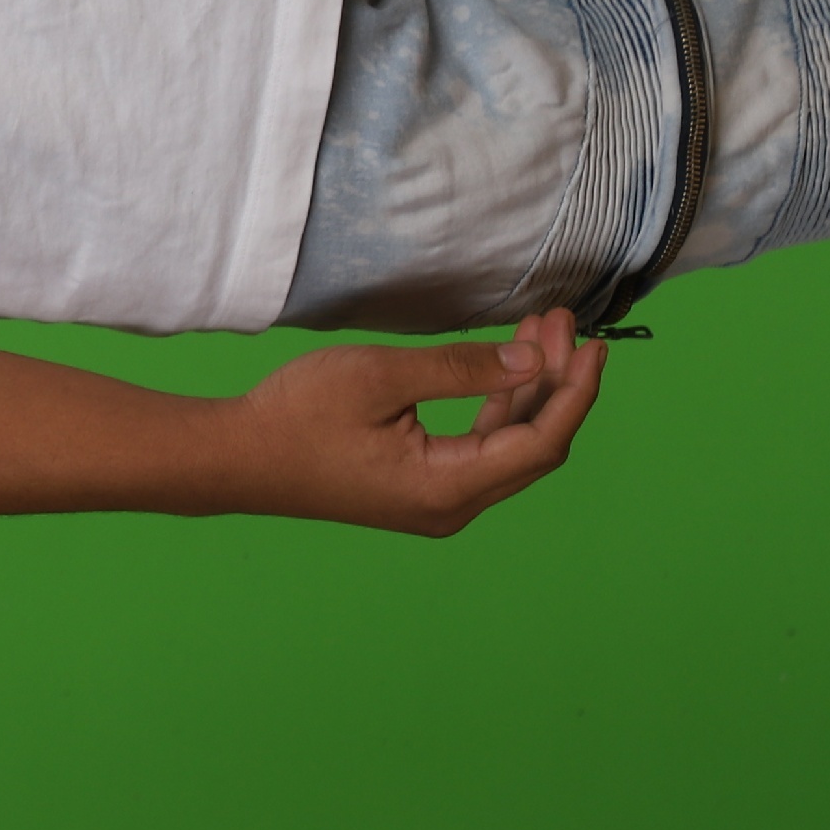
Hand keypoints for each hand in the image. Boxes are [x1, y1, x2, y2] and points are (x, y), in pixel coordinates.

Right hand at [223, 312, 604, 533]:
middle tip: (561, 323)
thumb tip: (531, 363)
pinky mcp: (417, 490)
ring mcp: (434, 502)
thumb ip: (460, 369)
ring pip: (508, 448)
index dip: (574, 391)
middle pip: (533, 447)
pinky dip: (498, 409)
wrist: (237, 458)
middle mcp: (451, 507)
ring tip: (538, 334)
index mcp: (448, 487)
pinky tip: (503, 372)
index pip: (541, 441)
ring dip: (528, 392)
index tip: (591, 343)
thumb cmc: (297, 416)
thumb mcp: (381, 377)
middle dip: (556, 383)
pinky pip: (479, 451)